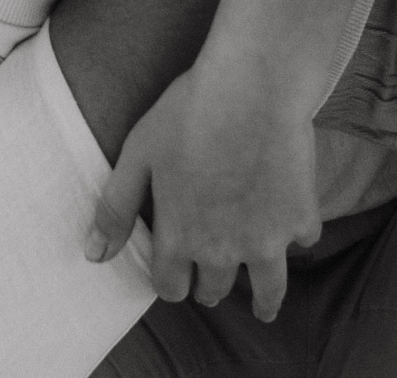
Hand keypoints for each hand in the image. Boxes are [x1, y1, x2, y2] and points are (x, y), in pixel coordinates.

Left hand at [86, 61, 321, 321]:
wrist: (252, 89)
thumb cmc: (187, 114)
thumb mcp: (138, 155)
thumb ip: (116, 208)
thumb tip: (94, 255)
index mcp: (180, 238)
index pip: (170, 286)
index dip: (170, 283)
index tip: (175, 279)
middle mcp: (223, 250)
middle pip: (214, 289)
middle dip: (208, 286)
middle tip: (211, 281)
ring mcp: (267, 238)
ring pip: (268, 289)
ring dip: (263, 300)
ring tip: (264, 307)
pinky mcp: (301, 217)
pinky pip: (302, 241)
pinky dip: (297, 236)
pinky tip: (294, 228)